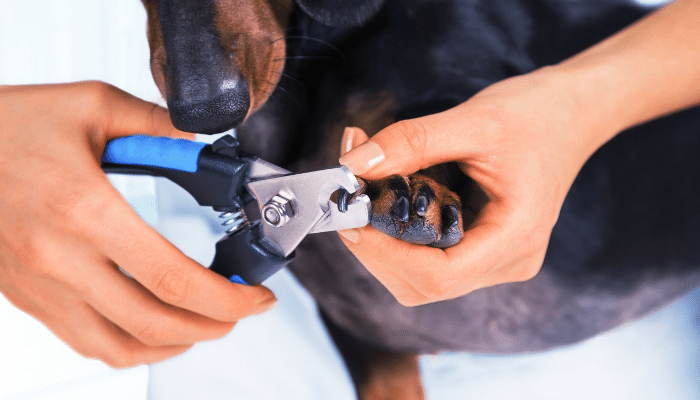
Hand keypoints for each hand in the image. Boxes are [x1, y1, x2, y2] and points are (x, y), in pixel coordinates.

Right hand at [0, 82, 275, 366]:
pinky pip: (85, 341)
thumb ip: (157, 124)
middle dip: (213, 325)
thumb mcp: (92, 105)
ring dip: (174, 344)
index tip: (255, 296)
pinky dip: (129, 346)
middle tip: (240, 310)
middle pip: (155, 323)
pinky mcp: (26, 296)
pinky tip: (152, 329)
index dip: (226, 298)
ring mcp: (40, 286)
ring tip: (205, 324)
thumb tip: (200, 143)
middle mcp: (61, 259)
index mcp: (85, 210)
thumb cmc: (7, 124)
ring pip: (118, 347)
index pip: (173, 277)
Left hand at [337, 68, 615, 305]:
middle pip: (422, 283)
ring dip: (384, 239)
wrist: (573, 113)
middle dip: (377, 247)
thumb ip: (412, 142)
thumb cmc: (537, 114)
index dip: (385, 255)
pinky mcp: (483, 248)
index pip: (439, 276)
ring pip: (421, 275)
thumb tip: (353, 164)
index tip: (352, 218)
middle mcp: (508, 261)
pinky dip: (400, 232)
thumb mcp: (473, 120)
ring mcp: (496, 260)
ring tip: (371, 188)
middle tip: (353, 196)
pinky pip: (430, 257)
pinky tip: (394, 196)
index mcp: (516, 237)